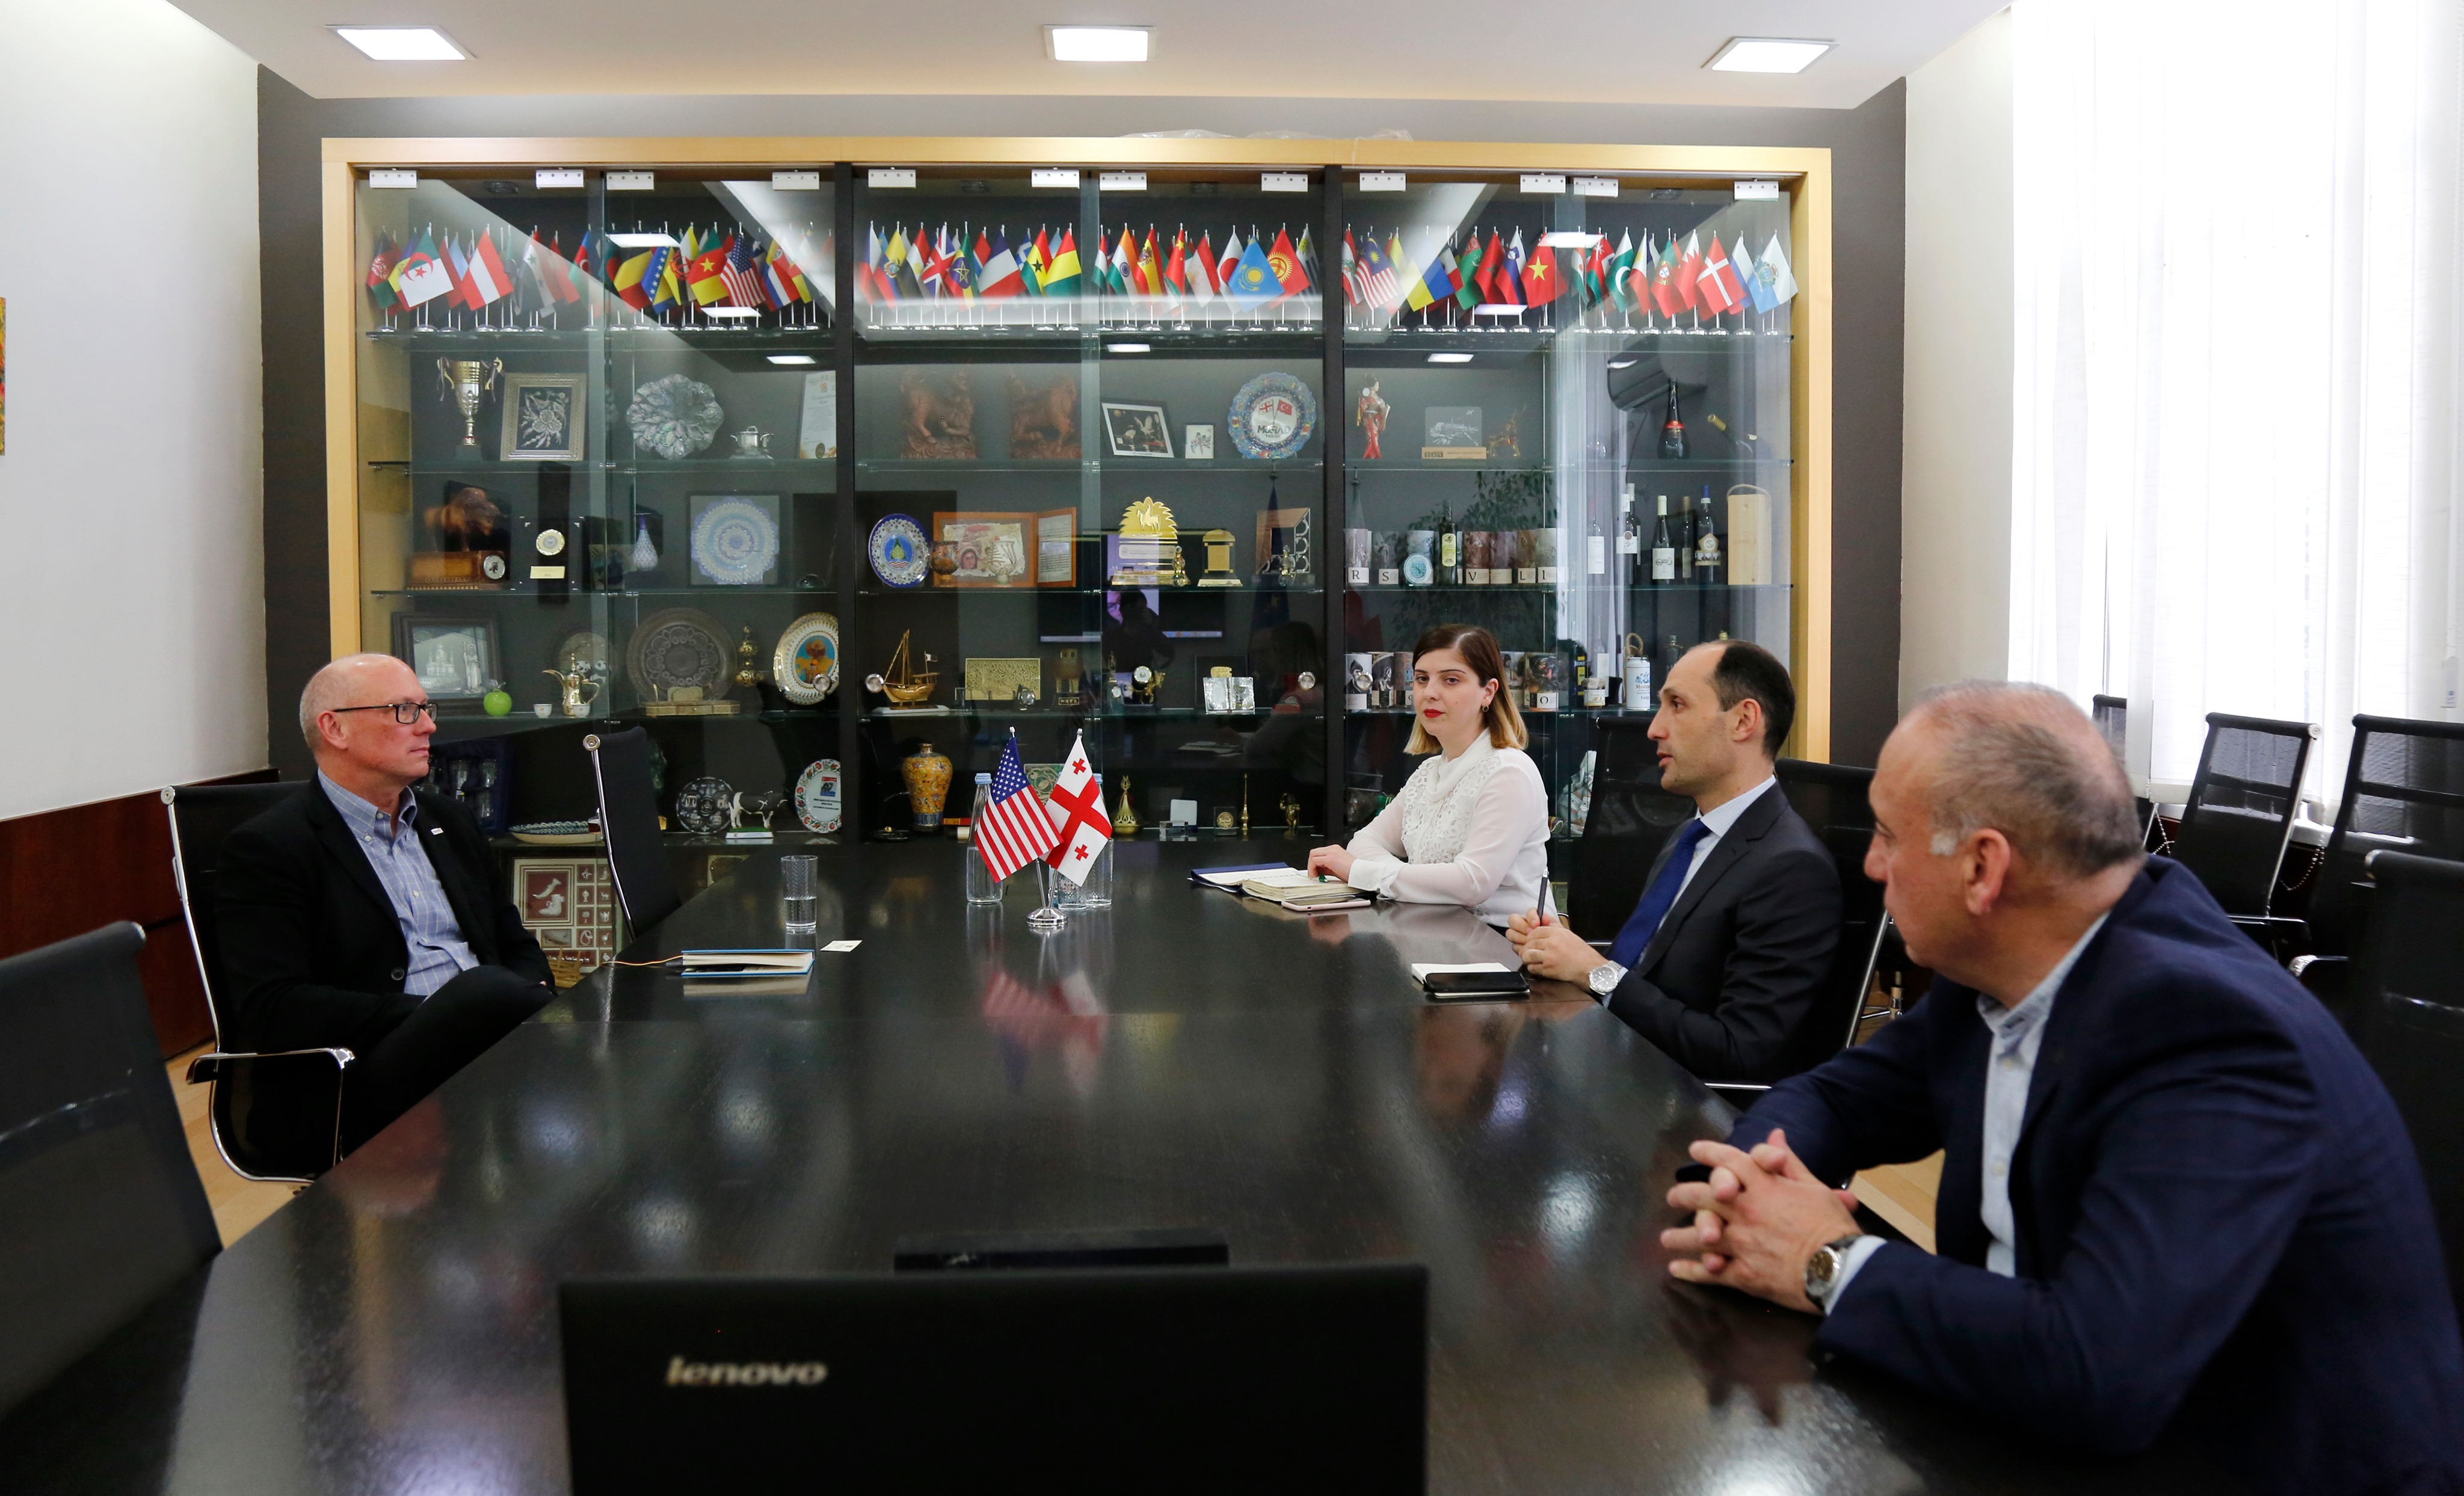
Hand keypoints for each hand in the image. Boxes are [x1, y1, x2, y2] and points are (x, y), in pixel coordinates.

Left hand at [1306, 844, 1355, 881]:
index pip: (1320, 853)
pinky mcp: (1330, 858)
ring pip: (1313, 854)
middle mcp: (1333, 848)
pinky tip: (1316, 875)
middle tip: (1313, 873)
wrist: (1361, 872)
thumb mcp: (1338, 868)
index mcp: (1335, 849)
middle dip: (1311, 863)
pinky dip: (1312, 868)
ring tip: (1314, 875)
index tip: (1315, 871)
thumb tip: (1318, 871)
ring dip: (1310, 866)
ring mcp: (1331, 852)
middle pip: (1314, 852)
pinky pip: (1314, 861)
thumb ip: (1327, 868)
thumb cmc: (1353, 872)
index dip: (1315, 862)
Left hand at [1510, 915, 1607, 982]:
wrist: (1588, 967)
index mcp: (1557, 933)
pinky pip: (1532, 967)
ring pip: (1527, 955)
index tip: (1531, 941)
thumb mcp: (1568, 934)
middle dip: (1527, 948)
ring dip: (1528, 958)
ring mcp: (1549, 956)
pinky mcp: (1548, 969)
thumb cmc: (1580, 952)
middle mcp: (1552, 943)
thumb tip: (1542, 917)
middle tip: (1530, 952)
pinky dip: (1533, 968)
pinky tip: (1539, 967)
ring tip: (1533, 960)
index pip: (1534, 931)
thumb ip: (1553, 926)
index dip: (1530, 937)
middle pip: (1529, 943)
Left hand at [1659, 1129, 1861, 1313]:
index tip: (1695, 1150)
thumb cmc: (1832, 1227)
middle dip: (1684, 1195)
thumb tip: (1775, 1134)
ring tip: (1666, 1239)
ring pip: (1700, 1236)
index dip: (1711, 1153)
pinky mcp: (1743, 1274)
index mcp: (1764, 1187)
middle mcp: (1746, 1212)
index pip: (1730, 1162)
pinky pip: (1711, 1272)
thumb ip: (1790, 1162)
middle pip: (1704, 1197)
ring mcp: (1741, 1243)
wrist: (1840, 1269)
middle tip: (1672, 1197)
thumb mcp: (1815, 1188)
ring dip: (1679, 1237)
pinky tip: (1676, 1270)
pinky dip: (1691, 1272)